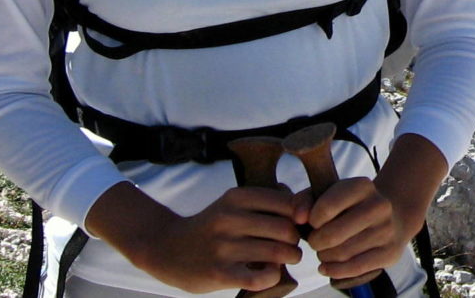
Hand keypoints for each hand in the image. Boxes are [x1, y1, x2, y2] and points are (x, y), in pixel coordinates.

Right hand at [88, 182, 310, 293]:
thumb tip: (307, 207)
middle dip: (296, 240)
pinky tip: (267, 273)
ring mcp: (223, 247)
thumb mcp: (235, 204)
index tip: (297, 226)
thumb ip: (270, 201)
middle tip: (291, 246)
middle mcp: (229, 219)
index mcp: (236, 197)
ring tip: (285, 258)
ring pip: (279, 252)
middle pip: (287, 229)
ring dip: (289, 258)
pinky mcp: (219, 273)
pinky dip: (273, 276)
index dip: (300, 217)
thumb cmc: (214, 225)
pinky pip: (263, 277)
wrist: (167, 249)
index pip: (288, 204)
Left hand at [305, 176, 412, 281]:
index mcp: (362, 186)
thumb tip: (299, 218)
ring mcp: (387, 230)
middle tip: (316, 241)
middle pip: (332, 235)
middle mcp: (379, 205)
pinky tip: (327, 267)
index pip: (325, 208)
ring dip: (325, 256)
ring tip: (325, 251)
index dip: (312, 221)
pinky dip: (335, 271)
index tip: (314, 222)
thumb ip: (304, 201)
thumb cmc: (349, 207)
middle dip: (316, 242)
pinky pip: (354, 269)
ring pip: (342, 254)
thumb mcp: (327, 195)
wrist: (392, 217)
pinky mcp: (390, 252)